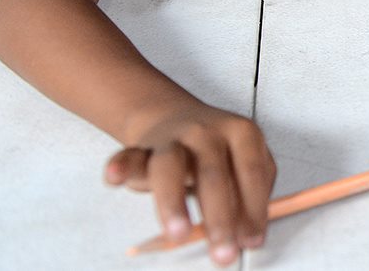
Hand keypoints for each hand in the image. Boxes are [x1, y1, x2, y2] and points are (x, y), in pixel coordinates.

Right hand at [105, 101, 275, 265]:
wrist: (174, 116)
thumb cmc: (216, 152)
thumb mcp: (242, 164)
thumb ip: (248, 195)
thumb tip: (249, 236)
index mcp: (242, 133)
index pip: (251, 171)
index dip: (254, 207)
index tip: (251, 241)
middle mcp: (207, 132)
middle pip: (213, 174)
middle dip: (220, 217)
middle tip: (224, 252)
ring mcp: (171, 139)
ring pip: (169, 167)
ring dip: (172, 202)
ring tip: (177, 233)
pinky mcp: (140, 149)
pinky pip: (129, 157)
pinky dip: (120, 166)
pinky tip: (114, 177)